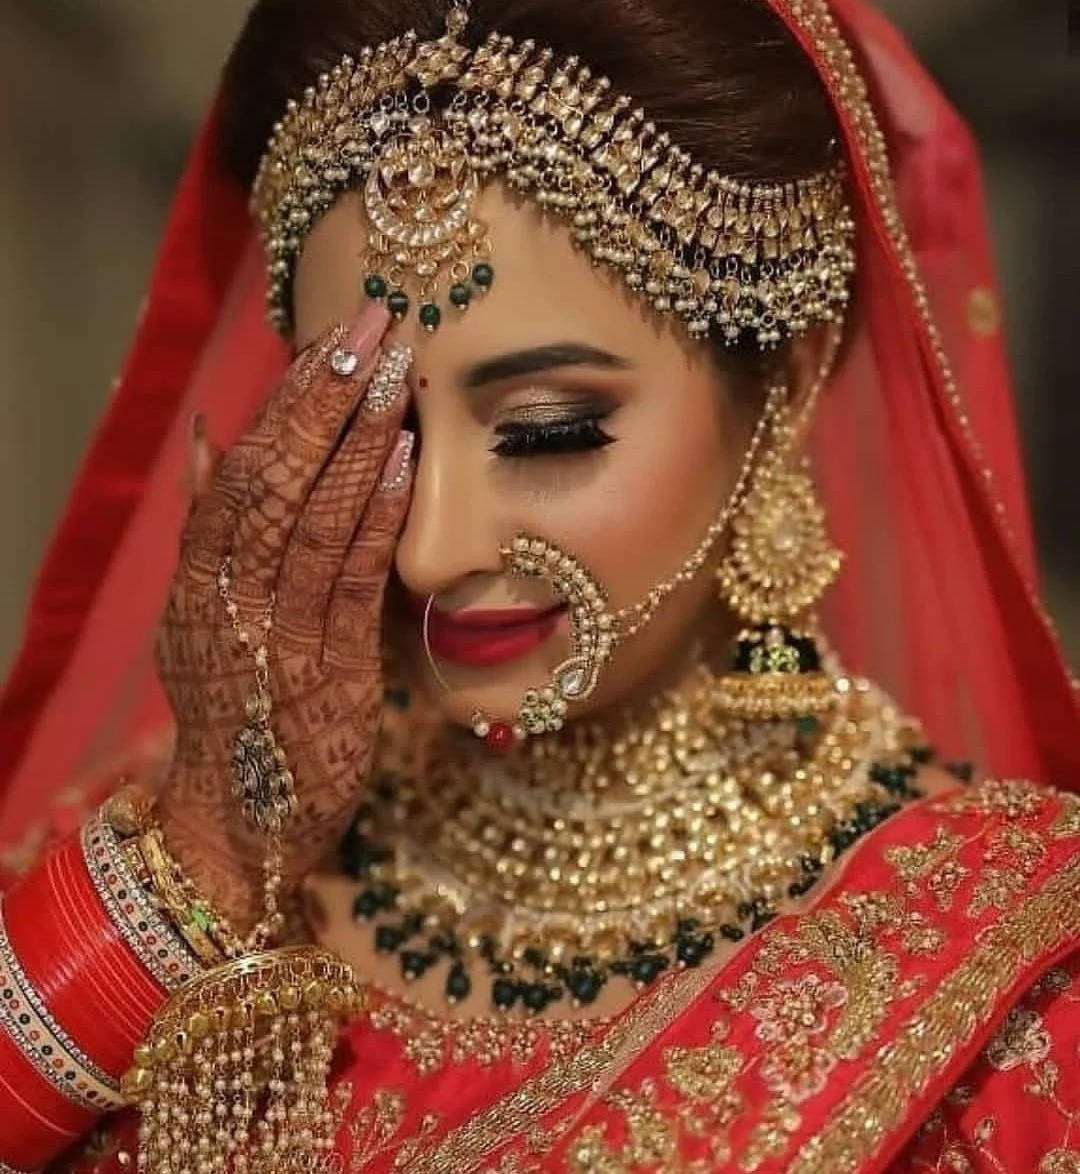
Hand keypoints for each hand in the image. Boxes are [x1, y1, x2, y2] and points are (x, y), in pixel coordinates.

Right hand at [155, 306, 413, 927]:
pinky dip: (375, 516)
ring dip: (359, 439)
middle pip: (272, 480)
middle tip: (374, 321)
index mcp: (196, 586)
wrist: (239, 830)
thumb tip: (206, 435)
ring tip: (398, 369)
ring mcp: (279, 640)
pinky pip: (353, 582)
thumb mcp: (201, 620)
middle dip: (325, 396)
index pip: (236, 470)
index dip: (283, 398)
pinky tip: (404, 458)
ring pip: (312, 521)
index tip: (329, 335)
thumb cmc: (233, 712)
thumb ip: (208, 531)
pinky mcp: (331, 676)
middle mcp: (226, 605)